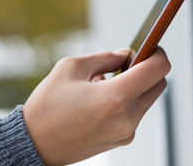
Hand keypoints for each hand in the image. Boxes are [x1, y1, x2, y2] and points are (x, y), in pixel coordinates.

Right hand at [22, 47, 170, 165]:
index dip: (157, 52)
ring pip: (147, 98)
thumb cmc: (47, 106)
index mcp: (116, 97)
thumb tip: (126, 54)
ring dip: (135, 85)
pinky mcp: (121, 140)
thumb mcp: (71, 67)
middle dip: (147, 68)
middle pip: (158, 84)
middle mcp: (127, 117)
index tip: (149, 46)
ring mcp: (126, 132)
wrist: (33, 145)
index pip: (159, 69)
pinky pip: (135, 113)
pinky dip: (126, 100)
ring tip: (105, 80)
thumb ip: (105, 57)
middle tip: (124, 62)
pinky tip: (101, 96)